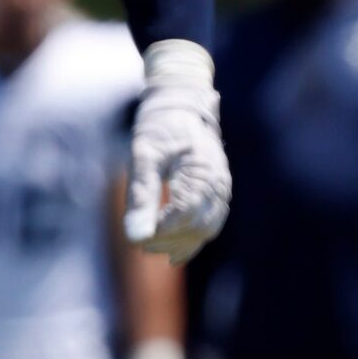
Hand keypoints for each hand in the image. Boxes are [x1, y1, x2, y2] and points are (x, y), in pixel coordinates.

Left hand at [126, 40, 229, 260]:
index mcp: (200, 169)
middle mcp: (218, 180)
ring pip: (207, 228)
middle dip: (169, 241)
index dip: (161, 232)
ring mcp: (222, 186)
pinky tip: (174, 254)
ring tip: (151, 248)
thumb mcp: (142, 156)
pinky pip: (212, 222)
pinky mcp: (219, 190)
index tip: (137, 239)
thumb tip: (135, 237)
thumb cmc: (158, 127)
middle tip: (140, 244)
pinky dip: (194, 239)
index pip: (185, 215)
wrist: (181, 104)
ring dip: (181, 243)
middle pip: (198, 225)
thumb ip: (140, 196)